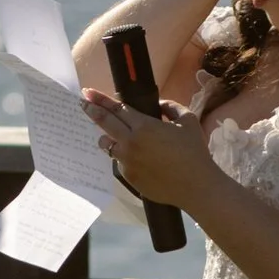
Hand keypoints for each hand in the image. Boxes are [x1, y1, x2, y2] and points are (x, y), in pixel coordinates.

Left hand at [83, 90, 219, 209]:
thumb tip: (158, 105)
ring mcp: (127, 161)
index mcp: (144, 126)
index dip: (100, 99)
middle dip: (91, 110)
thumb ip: (170, 107)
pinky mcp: (128, 177)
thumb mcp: (187, 121)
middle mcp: (130, 143)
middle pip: (104, 123)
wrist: (195, 186)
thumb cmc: (194, 152)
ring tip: (111, 135)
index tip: (87, 92)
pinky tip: (137, 158)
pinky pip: (119, 162)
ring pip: (107, 145)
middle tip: (83, 103)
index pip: (117, 109)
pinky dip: (124, 156)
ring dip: (106, 137)